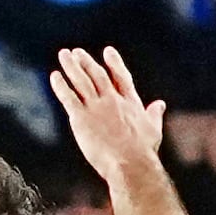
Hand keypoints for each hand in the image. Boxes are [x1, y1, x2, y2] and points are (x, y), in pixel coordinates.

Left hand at [51, 46, 164, 186]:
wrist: (130, 163)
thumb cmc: (143, 151)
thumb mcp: (154, 129)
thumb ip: (154, 114)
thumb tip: (160, 104)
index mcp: (129, 102)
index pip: (120, 77)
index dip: (114, 63)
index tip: (108, 51)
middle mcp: (112, 100)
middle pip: (97, 75)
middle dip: (87, 62)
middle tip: (77, 52)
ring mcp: (96, 107)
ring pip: (81, 81)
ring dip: (72, 66)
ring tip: (64, 55)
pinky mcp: (82, 118)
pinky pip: (68, 97)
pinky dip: (61, 85)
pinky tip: (55, 76)